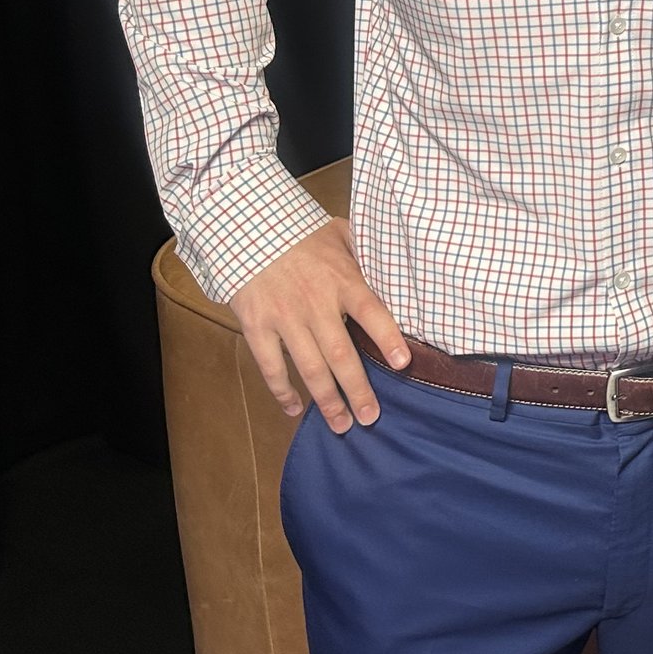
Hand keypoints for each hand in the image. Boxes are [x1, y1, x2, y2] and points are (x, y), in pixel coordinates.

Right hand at [228, 219, 408, 433]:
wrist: (249, 228)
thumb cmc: (304, 233)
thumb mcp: (342, 235)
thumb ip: (366, 257)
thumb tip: (398, 269)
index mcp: (343, 281)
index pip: (372, 313)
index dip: (388, 339)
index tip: (403, 364)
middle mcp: (316, 305)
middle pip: (342, 355)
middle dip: (357, 390)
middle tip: (371, 417)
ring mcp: (285, 319)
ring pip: (310, 368)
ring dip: (327, 401)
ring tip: (342, 425)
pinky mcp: (258, 327)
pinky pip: (271, 367)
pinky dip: (283, 392)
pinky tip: (295, 410)